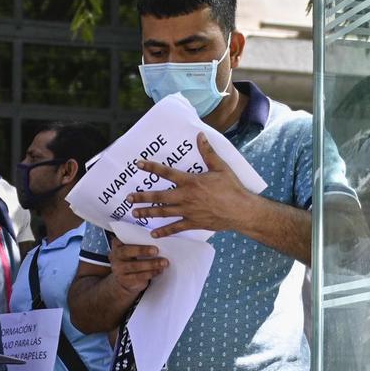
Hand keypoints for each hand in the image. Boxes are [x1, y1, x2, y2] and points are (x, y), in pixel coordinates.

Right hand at [107, 237, 168, 297]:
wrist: (125, 280)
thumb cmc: (133, 260)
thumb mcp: (133, 250)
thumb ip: (140, 244)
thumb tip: (158, 239)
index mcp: (117, 245)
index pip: (123, 238)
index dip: (134, 237)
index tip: (149, 237)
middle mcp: (115, 256)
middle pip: (127, 252)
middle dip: (142, 250)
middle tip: (156, 250)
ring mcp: (118, 269)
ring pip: (134, 266)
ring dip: (151, 264)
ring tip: (163, 262)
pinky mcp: (124, 280)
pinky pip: (138, 277)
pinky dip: (150, 273)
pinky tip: (159, 271)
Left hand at [128, 135, 253, 236]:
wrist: (241, 210)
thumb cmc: (232, 188)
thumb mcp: (220, 167)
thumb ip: (208, 152)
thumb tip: (200, 136)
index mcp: (191, 181)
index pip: (167, 173)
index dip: (152, 167)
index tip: (139, 164)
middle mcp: (186, 197)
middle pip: (159, 196)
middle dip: (142, 197)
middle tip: (128, 198)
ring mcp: (188, 211)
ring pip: (163, 212)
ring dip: (148, 213)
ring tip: (135, 214)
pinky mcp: (193, 223)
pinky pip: (175, 228)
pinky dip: (164, 231)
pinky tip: (154, 233)